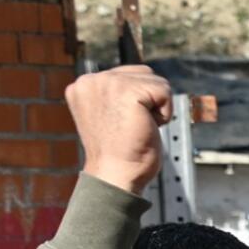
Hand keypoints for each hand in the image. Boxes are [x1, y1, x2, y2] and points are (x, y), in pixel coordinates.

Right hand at [66, 66, 172, 195]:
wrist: (115, 175)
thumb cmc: (119, 154)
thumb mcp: (111, 115)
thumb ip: (117, 95)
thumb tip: (143, 81)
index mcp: (83, 85)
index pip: (128, 75)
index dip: (139, 101)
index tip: (124, 125)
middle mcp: (90, 79)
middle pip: (144, 74)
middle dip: (149, 101)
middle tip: (133, 127)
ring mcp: (107, 83)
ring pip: (156, 81)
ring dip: (157, 107)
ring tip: (138, 126)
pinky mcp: (127, 91)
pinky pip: (165, 92)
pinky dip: (165, 113)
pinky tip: (147, 127)